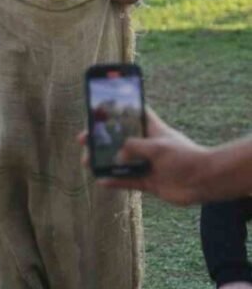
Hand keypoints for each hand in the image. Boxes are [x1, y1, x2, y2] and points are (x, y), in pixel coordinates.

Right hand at [81, 108, 211, 205]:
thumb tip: (116, 155)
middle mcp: (147, 146)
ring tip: (88, 162)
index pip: (135, 114)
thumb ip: (133, 147)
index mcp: (152, 130)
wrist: (204, 181)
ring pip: (119, 162)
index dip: (119, 109)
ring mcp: (147, 164)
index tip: (100, 107)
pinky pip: (126, 181)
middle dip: (101, 139)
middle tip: (84, 139)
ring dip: (103, 162)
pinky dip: (114, 181)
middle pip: (119, 139)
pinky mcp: (148, 182)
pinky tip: (101, 181)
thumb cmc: (184, 157)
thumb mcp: (156, 146)